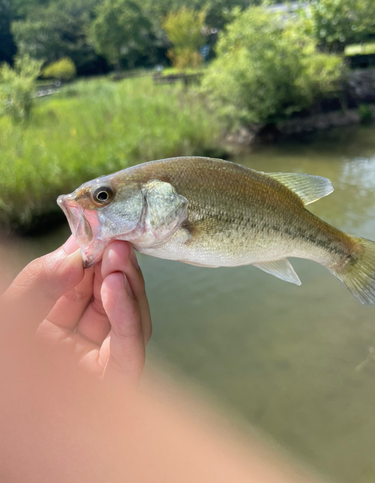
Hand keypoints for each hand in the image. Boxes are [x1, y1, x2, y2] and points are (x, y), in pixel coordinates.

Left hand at [1, 237, 151, 384]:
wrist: (6, 424)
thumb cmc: (7, 369)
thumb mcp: (10, 315)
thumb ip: (39, 283)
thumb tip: (73, 254)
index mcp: (51, 327)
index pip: (80, 287)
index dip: (91, 258)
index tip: (98, 231)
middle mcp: (77, 344)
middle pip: (109, 301)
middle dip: (115, 268)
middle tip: (116, 240)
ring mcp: (96, 363)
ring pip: (128, 321)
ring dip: (127, 286)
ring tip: (118, 257)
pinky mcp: (112, 384)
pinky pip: (128, 350)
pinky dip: (128, 316)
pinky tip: (117, 286)